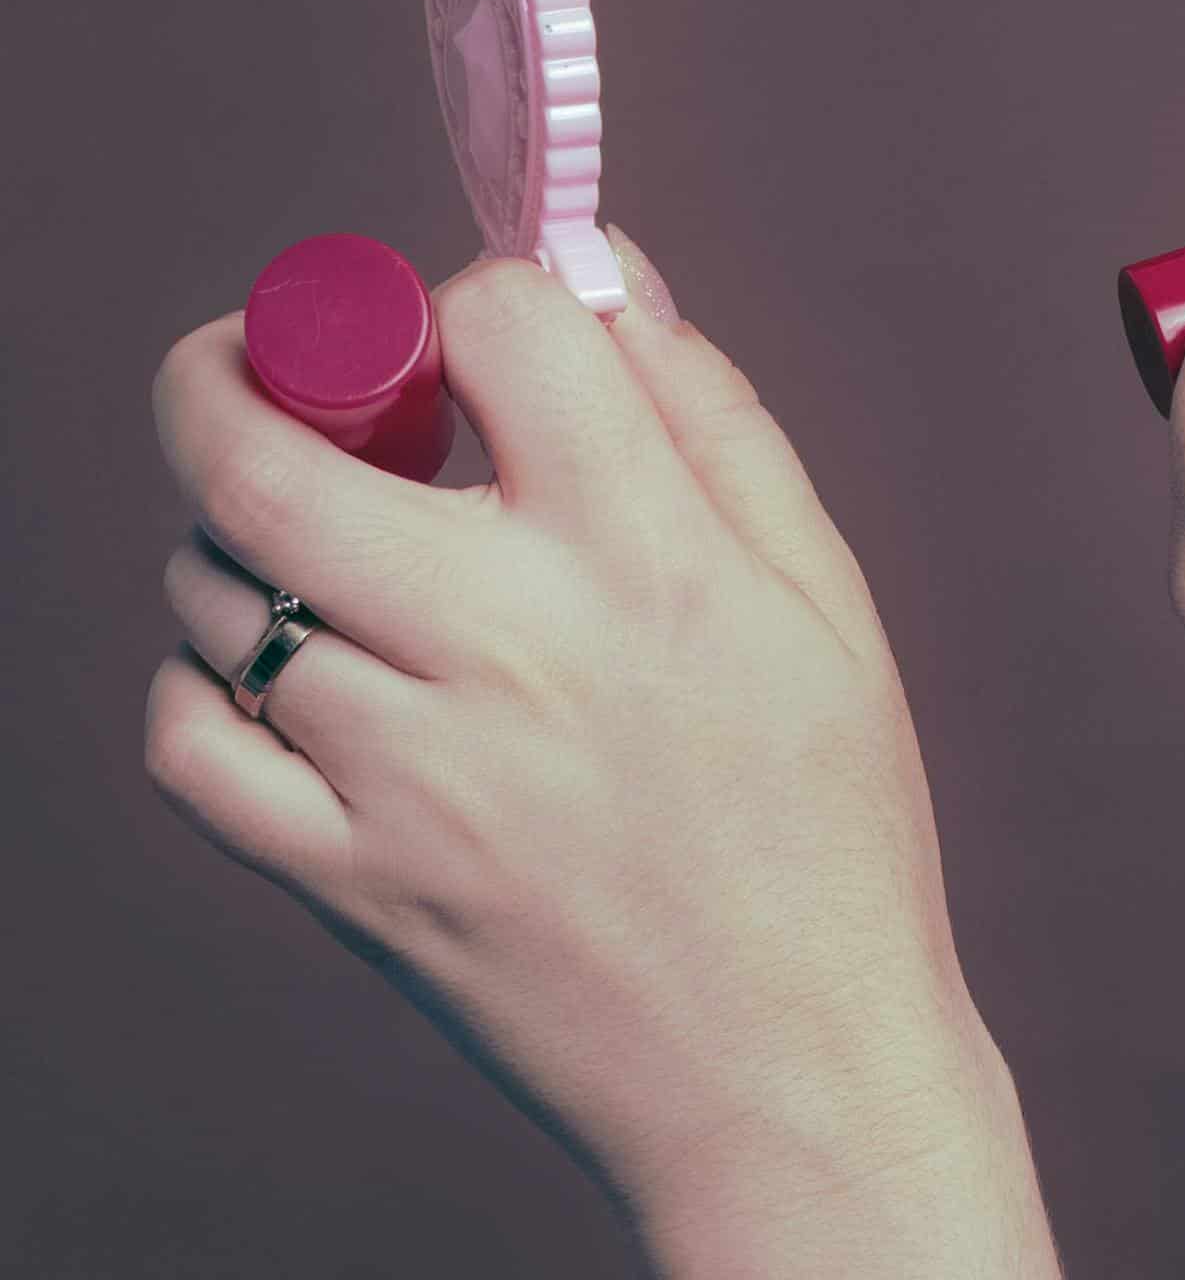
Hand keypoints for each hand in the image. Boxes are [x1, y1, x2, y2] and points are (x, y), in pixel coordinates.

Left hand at [142, 231, 1026, 1250]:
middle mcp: (509, 647)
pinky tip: (282, 675)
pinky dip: (201, 685)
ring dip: (237, 533)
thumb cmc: (829, 830)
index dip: (473, 293)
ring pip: (214, 589)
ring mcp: (405, 775)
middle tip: (261, 360)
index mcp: (649, 558)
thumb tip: (601, 274)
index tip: (473, 331)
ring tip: (315, 549)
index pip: (499, 324)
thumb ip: (712, 419)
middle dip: (231, 365)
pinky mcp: (343, 882)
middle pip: (267, 451)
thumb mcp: (824, 600)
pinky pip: (187, 745)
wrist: (794, 1076)